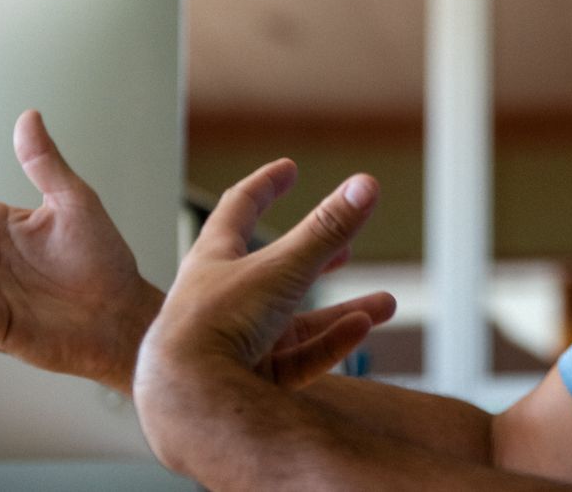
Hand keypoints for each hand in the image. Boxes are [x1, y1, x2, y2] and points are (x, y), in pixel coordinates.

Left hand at [134, 160, 391, 476]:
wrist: (188, 402)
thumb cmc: (216, 326)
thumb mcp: (283, 268)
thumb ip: (327, 229)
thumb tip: (366, 185)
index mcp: (214, 261)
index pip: (237, 210)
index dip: (265, 186)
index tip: (288, 170)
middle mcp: (221, 301)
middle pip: (273, 271)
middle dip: (313, 257)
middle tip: (343, 246)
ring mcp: (235, 345)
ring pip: (294, 323)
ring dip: (340, 312)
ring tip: (384, 304)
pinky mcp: (250, 383)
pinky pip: (297, 360)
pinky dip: (330, 344)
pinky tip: (360, 329)